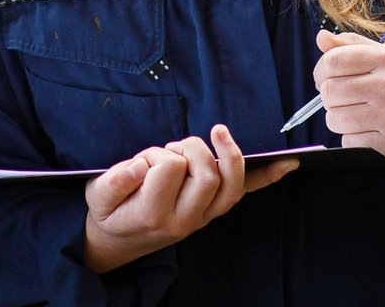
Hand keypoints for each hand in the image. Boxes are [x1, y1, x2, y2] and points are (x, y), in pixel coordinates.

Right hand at [81, 125, 296, 272]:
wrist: (117, 242)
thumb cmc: (108, 213)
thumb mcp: (96, 196)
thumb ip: (115, 181)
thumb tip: (139, 166)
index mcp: (154, 214)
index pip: (171, 167)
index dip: (157, 154)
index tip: (140, 162)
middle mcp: (186, 219)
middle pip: (207, 172)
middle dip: (190, 148)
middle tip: (169, 149)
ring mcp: (203, 218)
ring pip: (231, 182)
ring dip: (222, 153)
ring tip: (202, 141)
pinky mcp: (211, 212)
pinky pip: (242, 192)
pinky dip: (265, 177)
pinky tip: (288, 165)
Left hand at [312, 29, 384, 174]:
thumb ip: (352, 46)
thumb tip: (321, 38)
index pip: (333, 60)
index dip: (320, 72)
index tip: (325, 80)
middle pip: (330, 91)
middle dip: (330, 99)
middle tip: (345, 101)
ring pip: (335, 118)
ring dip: (339, 121)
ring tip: (358, 117)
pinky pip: (349, 141)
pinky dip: (353, 139)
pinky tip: (371, 133)